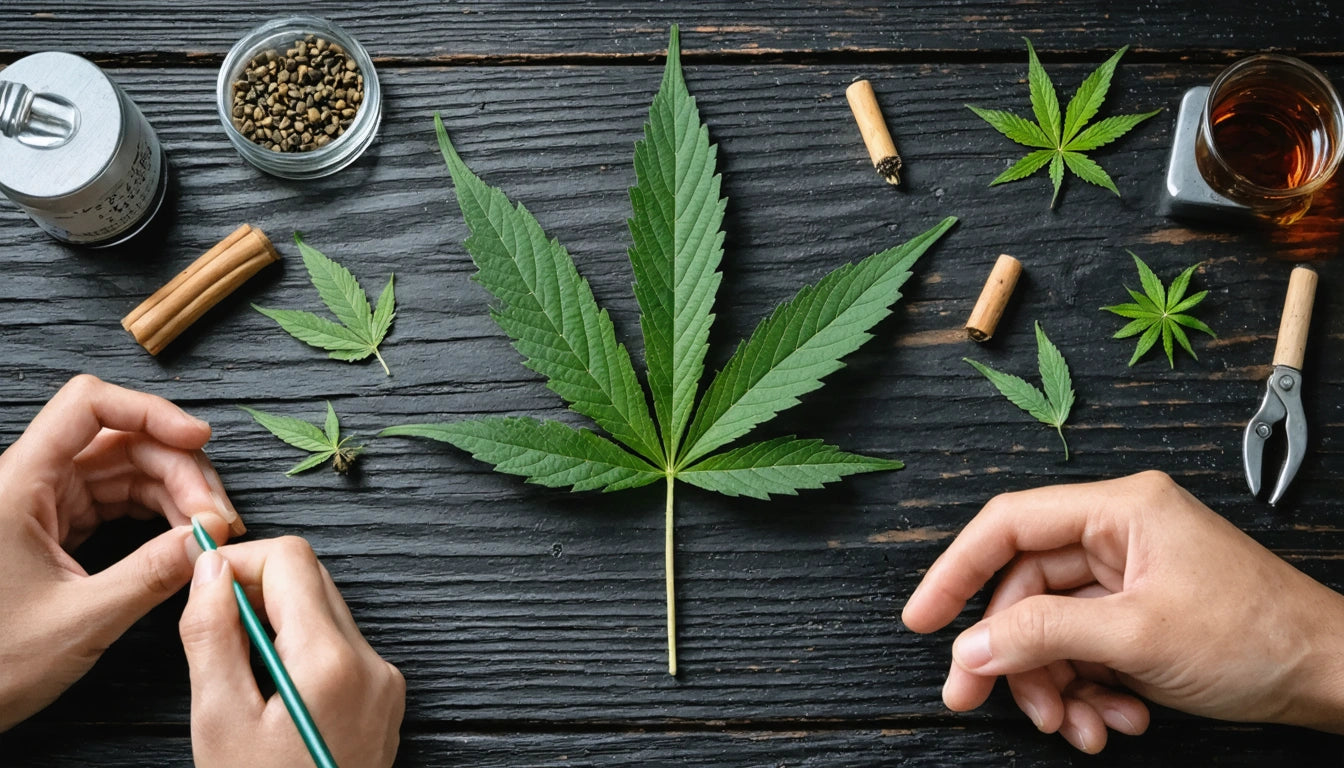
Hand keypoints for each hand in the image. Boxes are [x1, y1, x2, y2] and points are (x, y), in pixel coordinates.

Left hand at [0, 375, 241, 731]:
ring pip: (127, 468)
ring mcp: (44, 503)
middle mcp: (29, 482)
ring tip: (210, 530)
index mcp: (18, 486)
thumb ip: (150, 575)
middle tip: (218, 518)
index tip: (198, 440)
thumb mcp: (80, 621)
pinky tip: (184, 537)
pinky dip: (157, 513)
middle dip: (180, 469)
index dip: (150, 411)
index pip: (89, 405)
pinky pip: (117, 499)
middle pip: (123, 439)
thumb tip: (207, 539)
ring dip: (176, 492)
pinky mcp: (55, 526)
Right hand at [180, 536, 404, 767]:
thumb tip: (212, 568)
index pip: (292, 559)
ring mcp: (385, 680)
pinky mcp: (385, 697)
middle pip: (313, 579)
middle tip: (214, 631)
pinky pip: (341, 645)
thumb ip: (212, 634)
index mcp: (331, 661)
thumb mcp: (218, 720)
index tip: (204, 586)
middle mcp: (371, 662)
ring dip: (279, 620)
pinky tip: (272, 692)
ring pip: (327, 610)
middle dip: (258, 588)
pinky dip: (302, 647)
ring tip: (241, 673)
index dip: (241, 561)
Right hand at [902, 470, 1343, 752]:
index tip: (921, 620)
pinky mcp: (1139, 616)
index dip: (955, 571)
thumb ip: (1044, 636)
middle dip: (1011, 656)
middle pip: (1026, 590)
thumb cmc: (1258, 637)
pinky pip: (1083, 650)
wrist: (1333, 677)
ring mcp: (1128, 578)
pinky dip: (1086, 690)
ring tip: (1080, 727)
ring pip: (1051, 629)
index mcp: (1119, 510)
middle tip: (975, 701)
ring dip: (1054, 684)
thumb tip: (972, 648)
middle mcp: (1118, 535)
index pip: (1009, 527)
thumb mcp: (1138, 637)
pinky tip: (1113, 719)